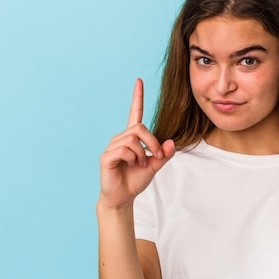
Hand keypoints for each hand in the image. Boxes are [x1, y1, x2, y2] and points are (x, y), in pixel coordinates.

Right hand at [99, 78, 174, 208]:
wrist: (123, 197)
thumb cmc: (136, 180)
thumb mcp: (155, 166)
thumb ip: (164, 154)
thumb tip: (171, 142)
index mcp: (132, 137)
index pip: (135, 113)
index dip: (137, 97)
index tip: (139, 81)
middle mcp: (121, 138)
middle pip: (140, 128)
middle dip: (152, 142)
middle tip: (156, 157)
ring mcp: (113, 146)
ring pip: (133, 139)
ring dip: (142, 153)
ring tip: (140, 165)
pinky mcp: (107, 156)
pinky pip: (124, 149)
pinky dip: (133, 158)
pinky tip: (131, 166)